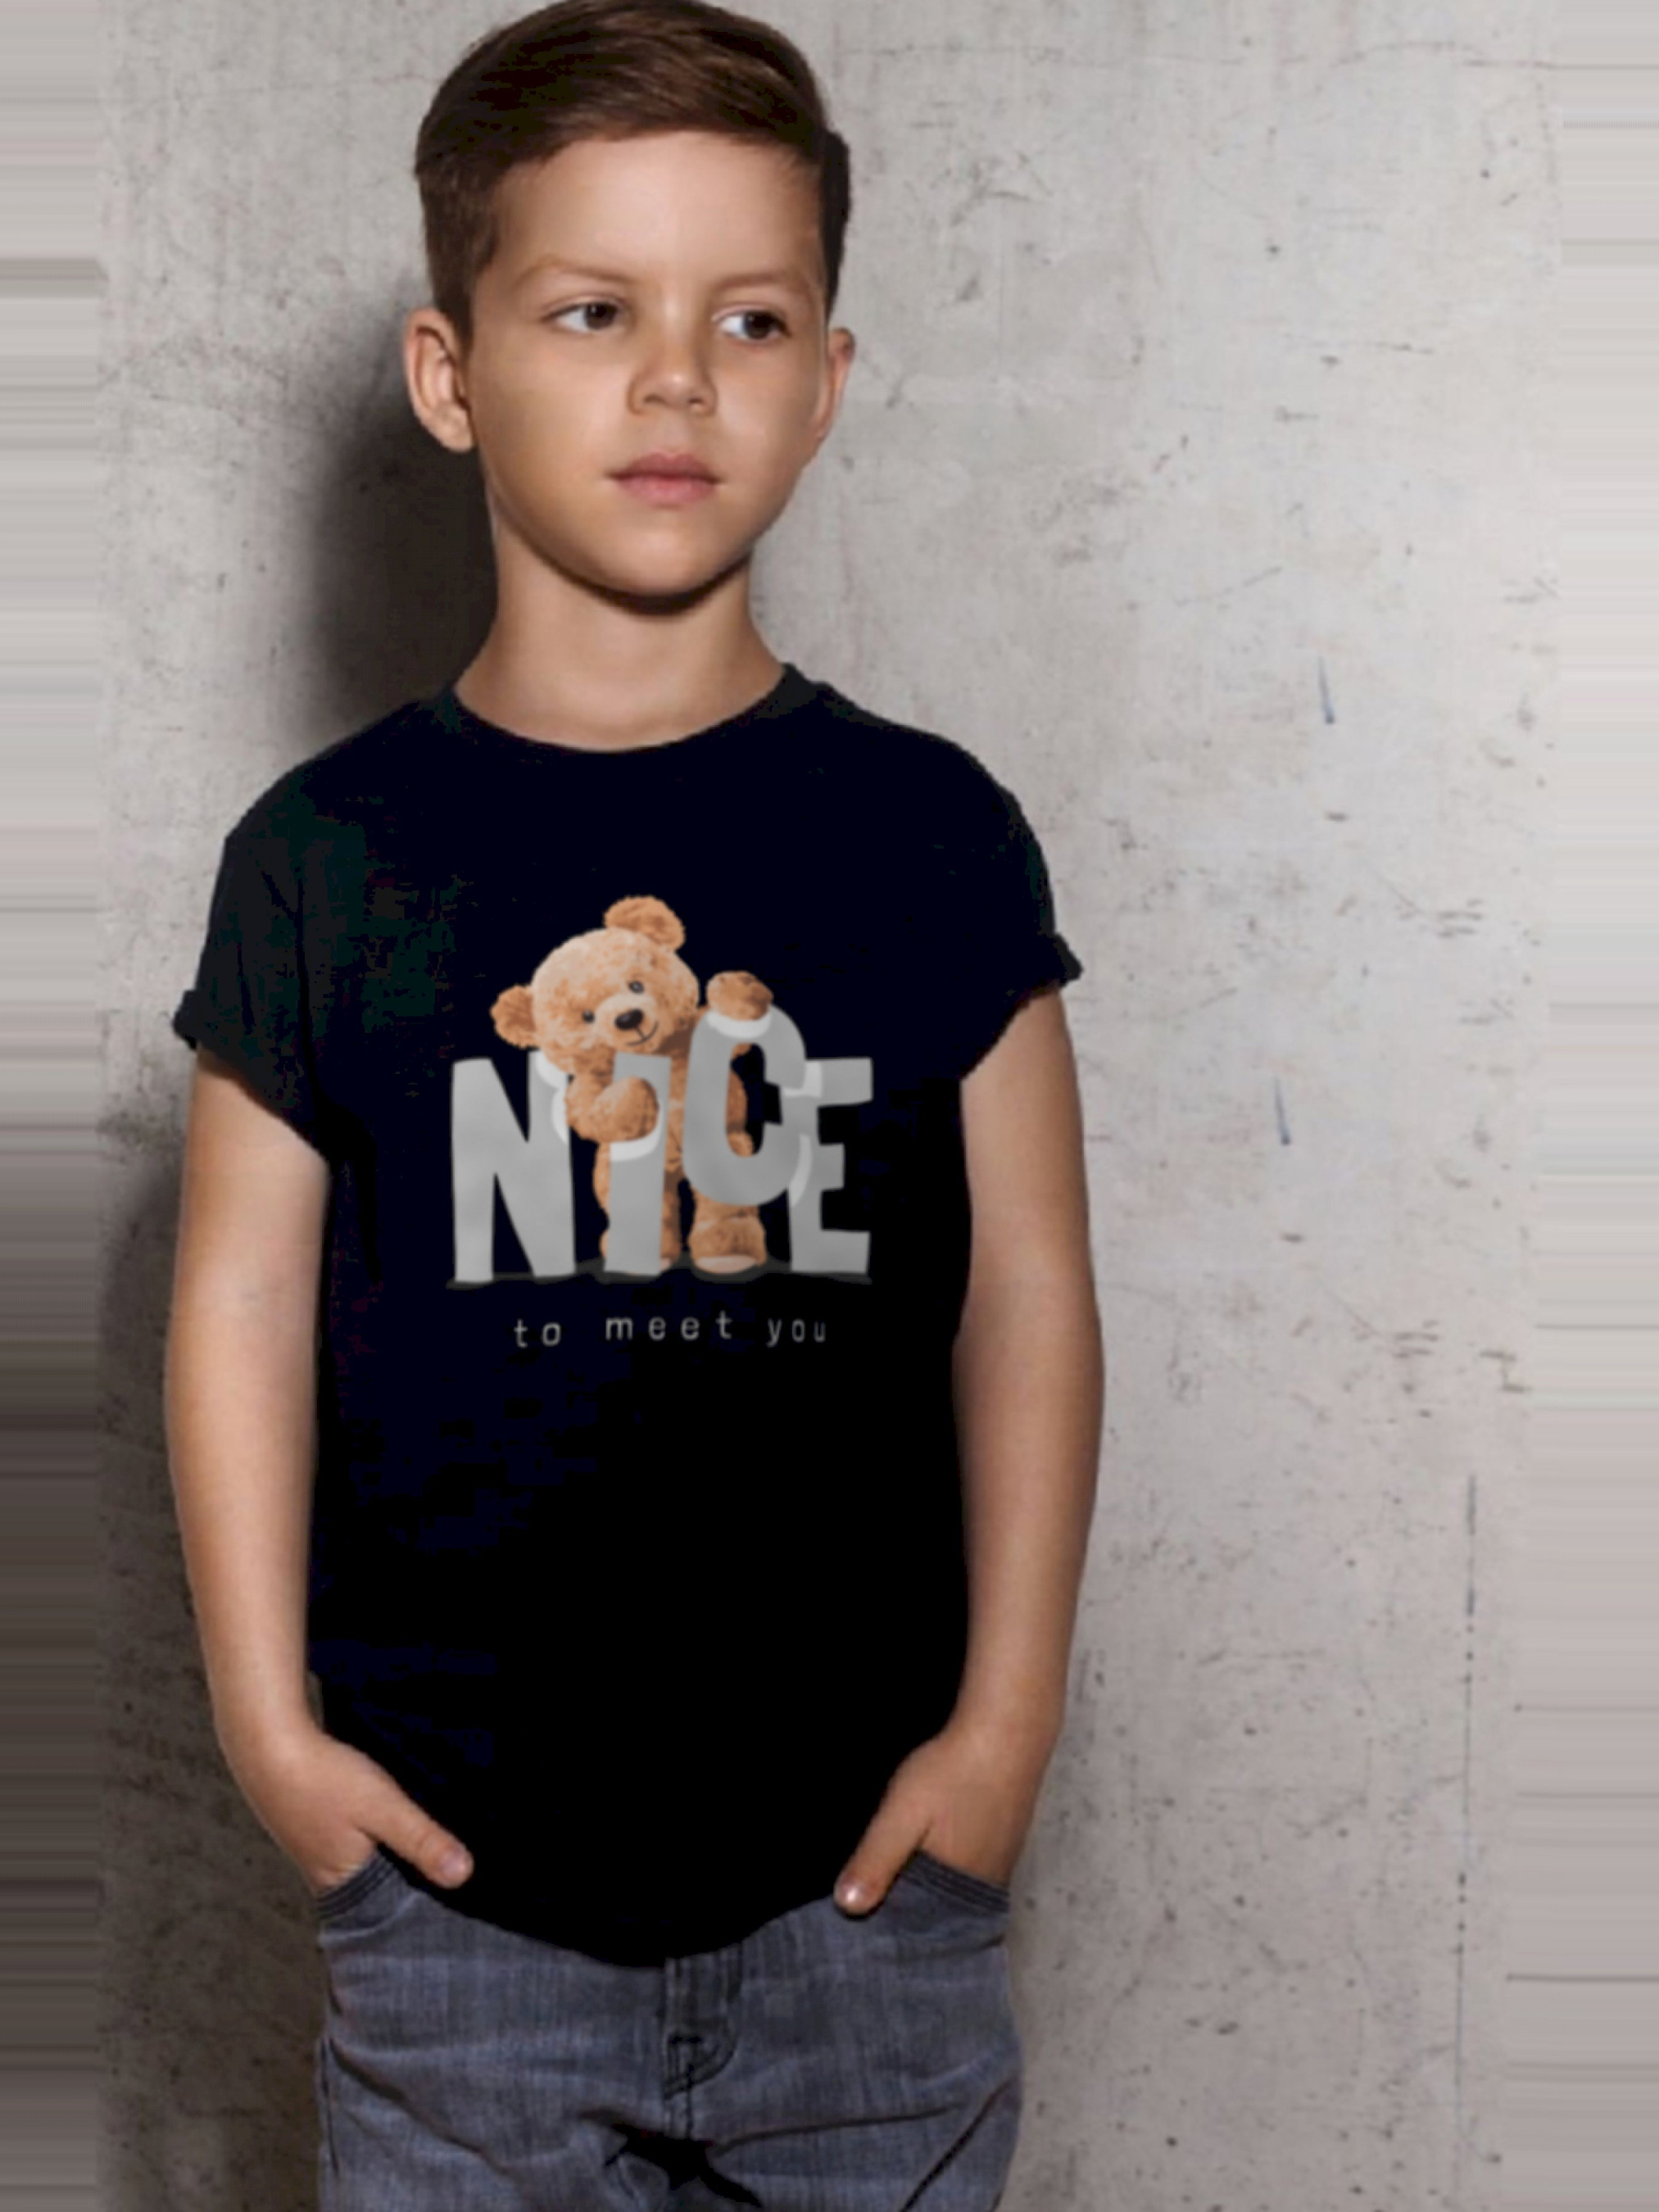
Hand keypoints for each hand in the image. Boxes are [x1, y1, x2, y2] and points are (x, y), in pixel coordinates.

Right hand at [219, 1716, 474, 1898]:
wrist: (267, 1743)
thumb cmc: (323, 1778)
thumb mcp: (383, 1808)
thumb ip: (422, 1840)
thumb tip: (463, 1876)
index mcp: (343, 1887)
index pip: (390, 1916)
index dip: (423, 1910)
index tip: (461, 1905)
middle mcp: (327, 1877)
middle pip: (380, 1893)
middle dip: (412, 1886)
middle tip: (456, 1876)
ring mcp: (318, 1851)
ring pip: (369, 1866)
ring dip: (395, 1859)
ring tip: (433, 1851)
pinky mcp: (316, 1826)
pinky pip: (356, 1844)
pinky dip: (377, 1838)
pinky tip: (393, 1823)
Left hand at [832, 1714, 1051, 1914]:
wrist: (1007, 1731)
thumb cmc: (956, 1771)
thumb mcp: (902, 1814)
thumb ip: (876, 1861)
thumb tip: (847, 1907)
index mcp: (957, 1892)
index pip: (914, 1930)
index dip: (884, 1923)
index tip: (855, 1920)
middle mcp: (982, 1888)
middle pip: (935, 1913)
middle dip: (903, 1907)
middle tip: (868, 1891)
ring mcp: (998, 1865)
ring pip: (951, 1891)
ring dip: (925, 1886)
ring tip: (893, 1873)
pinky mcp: (1003, 1843)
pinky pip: (967, 1871)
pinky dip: (945, 1868)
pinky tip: (928, 1850)